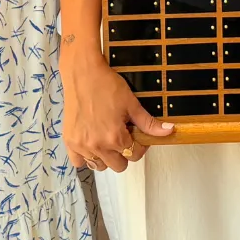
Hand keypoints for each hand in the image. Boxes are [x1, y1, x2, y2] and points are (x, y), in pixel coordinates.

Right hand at [61, 36, 171, 172]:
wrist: (83, 74)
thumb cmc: (107, 85)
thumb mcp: (132, 104)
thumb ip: (149, 123)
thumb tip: (170, 131)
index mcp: (115, 137)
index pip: (134, 155)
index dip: (140, 146)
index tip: (136, 135)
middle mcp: (98, 145)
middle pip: (118, 165)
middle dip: (124, 152)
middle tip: (122, 136)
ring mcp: (82, 145)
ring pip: (99, 166)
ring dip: (106, 157)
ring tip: (106, 139)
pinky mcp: (69, 141)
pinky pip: (79, 162)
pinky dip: (86, 157)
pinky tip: (91, 143)